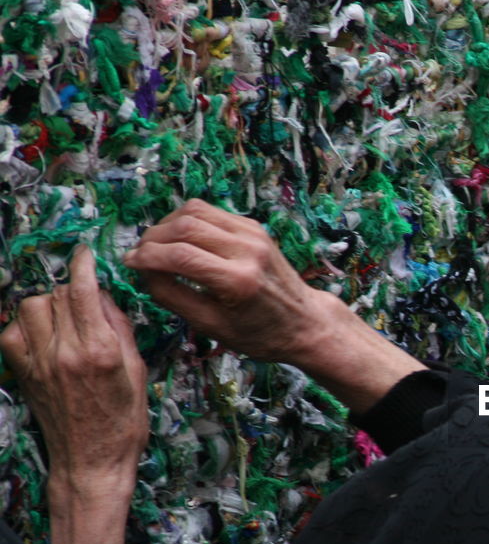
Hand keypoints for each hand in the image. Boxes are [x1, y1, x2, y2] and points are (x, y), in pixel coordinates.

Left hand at [0, 246, 147, 481]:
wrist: (91, 462)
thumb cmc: (123, 423)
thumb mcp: (138, 373)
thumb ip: (120, 330)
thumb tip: (104, 298)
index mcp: (101, 351)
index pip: (83, 290)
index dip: (83, 265)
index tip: (84, 256)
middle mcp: (66, 352)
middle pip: (57, 294)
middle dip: (72, 290)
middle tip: (85, 303)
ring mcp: (40, 363)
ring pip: (31, 306)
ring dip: (47, 305)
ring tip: (63, 320)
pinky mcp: (23, 373)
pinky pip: (11, 332)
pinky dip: (25, 326)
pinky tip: (44, 338)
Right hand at [123, 199, 328, 363]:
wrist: (305, 322)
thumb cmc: (259, 333)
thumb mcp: (211, 326)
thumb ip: (172, 296)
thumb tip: (141, 269)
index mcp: (238, 281)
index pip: (179, 255)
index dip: (146, 256)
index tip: (128, 263)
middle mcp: (248, 250)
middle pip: (184, 226)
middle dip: (153, 238)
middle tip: (140, 255)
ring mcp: (254, 234)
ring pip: (196, 210)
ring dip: (167, 224)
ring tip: (157, 246)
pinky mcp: (255, 227)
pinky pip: (211, 212)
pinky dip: (188, 221)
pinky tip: (181, 240)